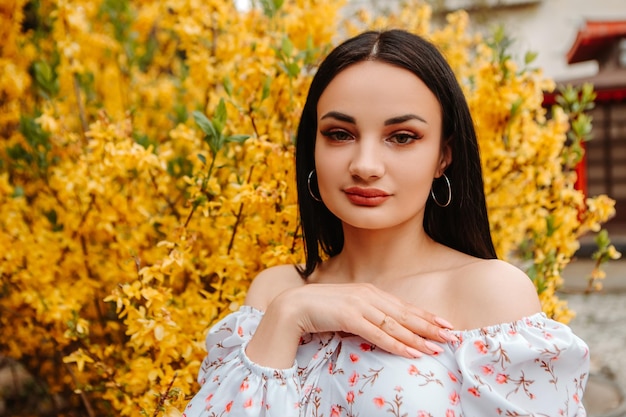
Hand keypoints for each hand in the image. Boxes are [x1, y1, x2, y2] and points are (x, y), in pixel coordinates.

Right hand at [276, 282, 457, 357]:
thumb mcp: (348, 308)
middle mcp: (368, 296)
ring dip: (418, 337)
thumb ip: (367, 313)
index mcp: (369, 291)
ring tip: (437, 347)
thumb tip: (384, 326)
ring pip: (395, 325)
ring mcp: (359, 305)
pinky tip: (411, 352)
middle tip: (451, 336)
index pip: (403, 306)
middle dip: (429, 326)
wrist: (293, 306)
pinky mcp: (349, 317)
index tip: (445, 323)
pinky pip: (378, 334)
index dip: (425, 315)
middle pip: (405, 314)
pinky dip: (397, 344)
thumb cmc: (320, 309)